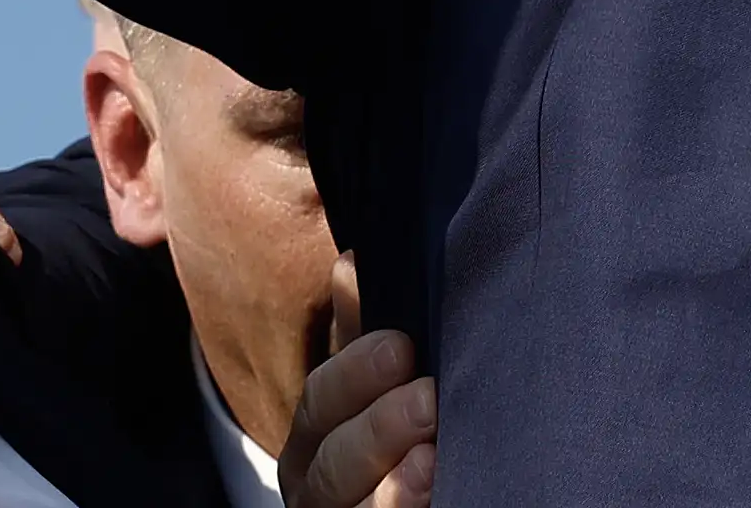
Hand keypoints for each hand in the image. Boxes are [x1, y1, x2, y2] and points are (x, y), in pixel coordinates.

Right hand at [282, 255, 434, 505]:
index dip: (356, 372)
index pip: (322, 400)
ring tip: (432, 458)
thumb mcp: (373, 374)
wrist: (418, 490)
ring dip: (394, 485)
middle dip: (379, 428)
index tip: (402, 347)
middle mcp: (318, 485)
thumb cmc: (391, 419)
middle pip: (334, 460)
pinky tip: (436, 492)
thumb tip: (351, 264)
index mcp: (314, 435)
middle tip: (428, 401)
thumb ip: (361, 327)